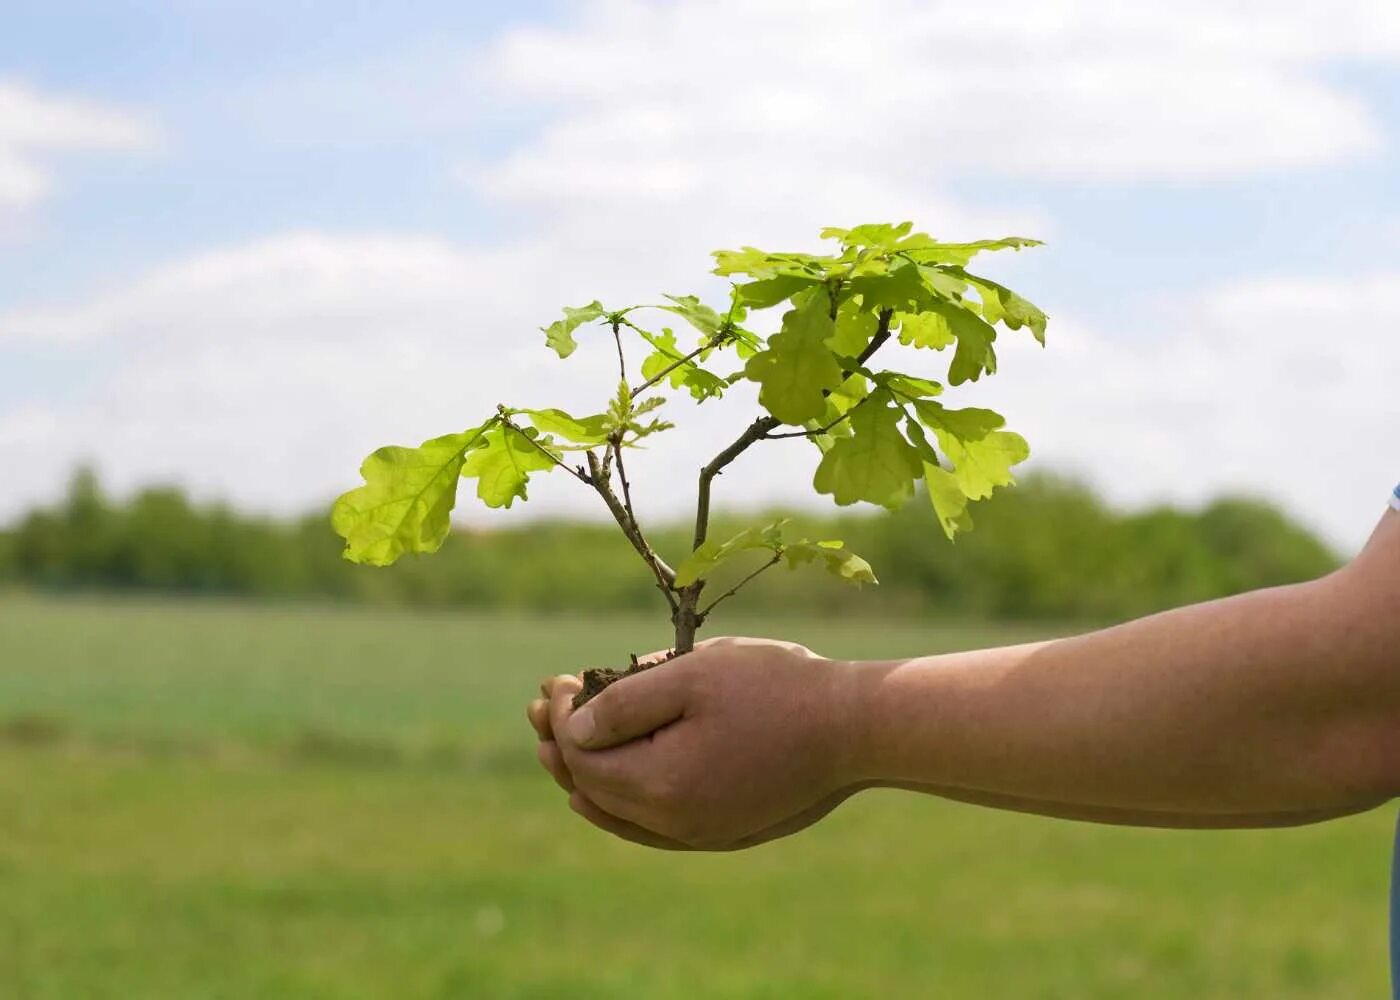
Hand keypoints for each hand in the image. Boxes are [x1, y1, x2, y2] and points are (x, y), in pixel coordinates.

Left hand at [526, 637, 863, 850]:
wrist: (855, 728)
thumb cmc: (776, 688)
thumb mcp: (693, 674)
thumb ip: (625, 702)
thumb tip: (572, 728)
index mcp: (662, 785)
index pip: (583, 757)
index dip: (559, 717)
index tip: (553, 679)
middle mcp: (676, 824)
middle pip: (593, 790)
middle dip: (560, 745)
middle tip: (538, 706)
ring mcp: (702, 834)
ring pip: (619, 815)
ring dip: (583, 778)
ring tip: (555, 748)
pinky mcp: (724, 831)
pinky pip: (651, 829)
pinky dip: (618, 808)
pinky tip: (599, 796)